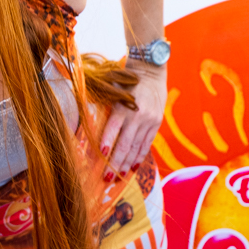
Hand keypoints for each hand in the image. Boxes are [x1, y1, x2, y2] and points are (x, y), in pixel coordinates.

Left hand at [100, 63, 166, 179]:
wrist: (150, 70)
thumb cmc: (124, 79)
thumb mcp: (112, 90)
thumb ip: (105, 108)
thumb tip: (91, 129)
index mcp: (123, 106)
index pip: (112, 130)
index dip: (106, 144)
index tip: (100, 158)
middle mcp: (137, 115)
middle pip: (125, 144)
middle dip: (115, 163)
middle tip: (106, 178)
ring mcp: (149, 120)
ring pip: (136, 147)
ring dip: (127, 164)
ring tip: (119, 177)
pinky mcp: (156, 123)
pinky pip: (147, 143)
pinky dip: (140, 156)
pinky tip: (134, 167)